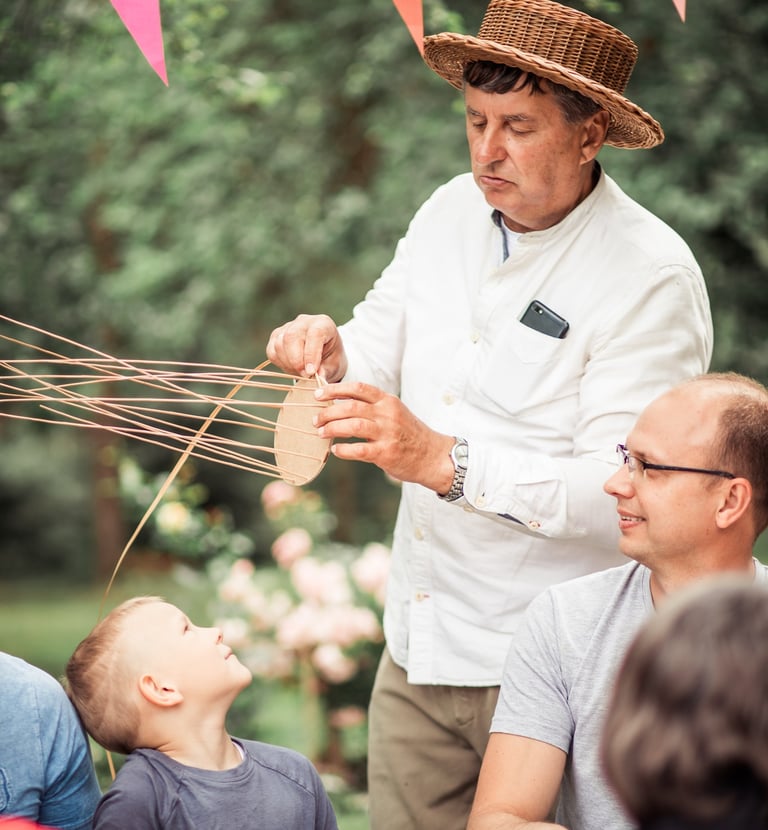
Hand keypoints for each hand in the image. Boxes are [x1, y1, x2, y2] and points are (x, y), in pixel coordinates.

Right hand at [266, 314, 347, 381]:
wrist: (323, 354)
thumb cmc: (331, 357)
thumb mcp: (334, 365)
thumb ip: (326, 371)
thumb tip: (318, 378)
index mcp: (323, 324)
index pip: (314, 334)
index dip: (311, 354)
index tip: (311, 372)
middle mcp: (304, 321)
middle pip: (292, 336)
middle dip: (296, 360)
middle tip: (305, 375)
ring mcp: (287, 327)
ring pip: (279, 343)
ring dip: (288, 363)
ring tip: (300, 372)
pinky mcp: (276, 336)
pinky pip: (272, 351)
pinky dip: (280, 363)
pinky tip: (291, 368)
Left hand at [313, 381, 455, 491]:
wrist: (433, 456)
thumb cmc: (409, 434)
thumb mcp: (394, 412)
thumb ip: (372, 406)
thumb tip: (340, 403)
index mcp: (387, 401)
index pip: (357, 388)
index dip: (335, 389)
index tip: (318, 395)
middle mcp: (387, 414)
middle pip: (350, 406)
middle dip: (328, 412)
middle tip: (316, 419)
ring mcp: (387, 433)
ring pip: (353, 426)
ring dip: (332, 428)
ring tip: (321, 433)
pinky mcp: (386, 453)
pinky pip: (359, 450)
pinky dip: (343, 450)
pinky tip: (336, 451)